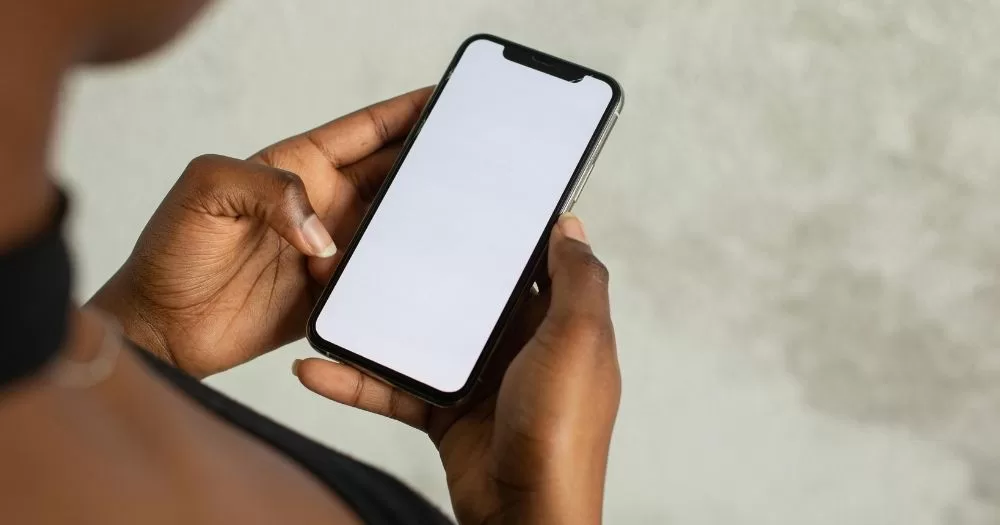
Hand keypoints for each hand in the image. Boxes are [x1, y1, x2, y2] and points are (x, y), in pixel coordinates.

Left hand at [89, 88, 432, 377]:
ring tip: (459, 218)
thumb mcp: (207, 191)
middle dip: (429, 166)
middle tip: (469, 163)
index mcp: (298, 165)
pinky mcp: (334, 294)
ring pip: (392, 227)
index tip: (446, 102)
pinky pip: (378, 279)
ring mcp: (331, 249)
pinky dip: (401, 276)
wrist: (163, 330)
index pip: (366, 131)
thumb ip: (267, 188)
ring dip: (420, 223)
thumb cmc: (171, 254)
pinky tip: (425, 273)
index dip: (407, 114)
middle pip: (391, 176)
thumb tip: (323, 235)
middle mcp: (321, 204)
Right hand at [294, 214, 620, 524]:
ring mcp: (481, 380)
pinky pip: (396, 389)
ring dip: (376, 325)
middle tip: (377, 240)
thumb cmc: (561, 432)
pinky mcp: (446, 414)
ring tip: (332, 297)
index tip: (461, 201)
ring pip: (422, 338)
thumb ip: (578, 282)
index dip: (501, 232)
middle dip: (424, 269)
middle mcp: (521, 346)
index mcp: (558, 322)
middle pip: (467, 295)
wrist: (525, 516)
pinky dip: (358, 381)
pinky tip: (316, 370)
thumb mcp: (578, 342)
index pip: (530, 263)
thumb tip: (570, 226)